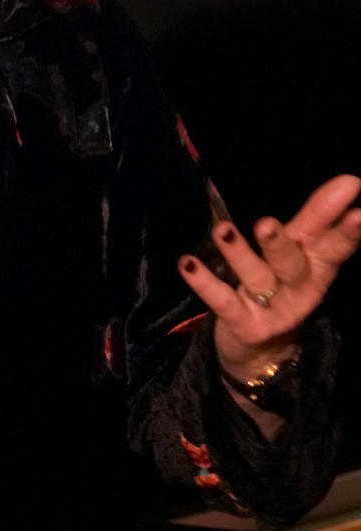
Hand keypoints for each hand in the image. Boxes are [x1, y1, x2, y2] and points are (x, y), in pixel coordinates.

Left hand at [178, 173, 360, 378]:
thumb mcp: (302, 251)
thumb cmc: (283, 286)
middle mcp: (298, 289)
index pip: (334, 245)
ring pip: (256, 278)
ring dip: (238, 254)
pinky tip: (186, 263)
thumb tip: (349, 179)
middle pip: (292, 264)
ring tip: (222, 230)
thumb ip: (317, 217)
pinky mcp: (243, 323)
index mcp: (317, 268)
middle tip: (266, 224)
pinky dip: (204, 282)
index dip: (346, 229)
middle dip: (279, 244)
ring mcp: (270, 308)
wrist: (261, 351)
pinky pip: (221, 300)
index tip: (356, 206)